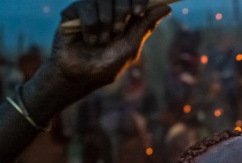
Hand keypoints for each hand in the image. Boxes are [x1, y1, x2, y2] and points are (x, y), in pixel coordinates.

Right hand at [44, 0, 169, 99]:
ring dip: (105, 23)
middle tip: (117, 31)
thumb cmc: (107, 65)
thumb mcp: (130, 46)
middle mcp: (109, 10)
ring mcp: (91, 9)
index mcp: (126, 17)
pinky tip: (88, 40)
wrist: (80, 76)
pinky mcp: (74, 12)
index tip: (138, 13)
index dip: (139, 1)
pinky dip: (90, 26)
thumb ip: (145, 25)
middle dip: (122, 11)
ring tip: (101, 42)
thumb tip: (167, 8)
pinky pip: (86, 6)